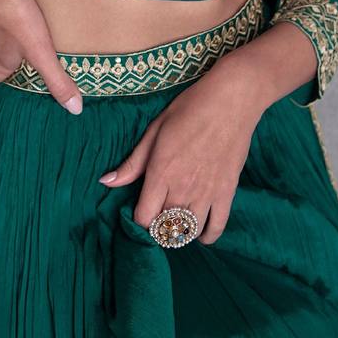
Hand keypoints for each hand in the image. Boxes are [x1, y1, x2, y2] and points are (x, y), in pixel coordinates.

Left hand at [97, 54, 265, 243]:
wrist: (230, 101)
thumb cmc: (190, 109)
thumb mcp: (155, 130)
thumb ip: (133, 162)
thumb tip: (106, 182)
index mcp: (160, 172)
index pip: (144, 217)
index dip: (139, 219)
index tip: (141, 210)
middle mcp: (182, 188)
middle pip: (164, 227)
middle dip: (157, 226)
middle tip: (158, 215)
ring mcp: (206, 193)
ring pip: (188, 231)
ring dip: (179, 232)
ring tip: (176, 223)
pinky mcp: (227, 193)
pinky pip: (216, 227)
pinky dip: (207, 236)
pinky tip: (200, 234)